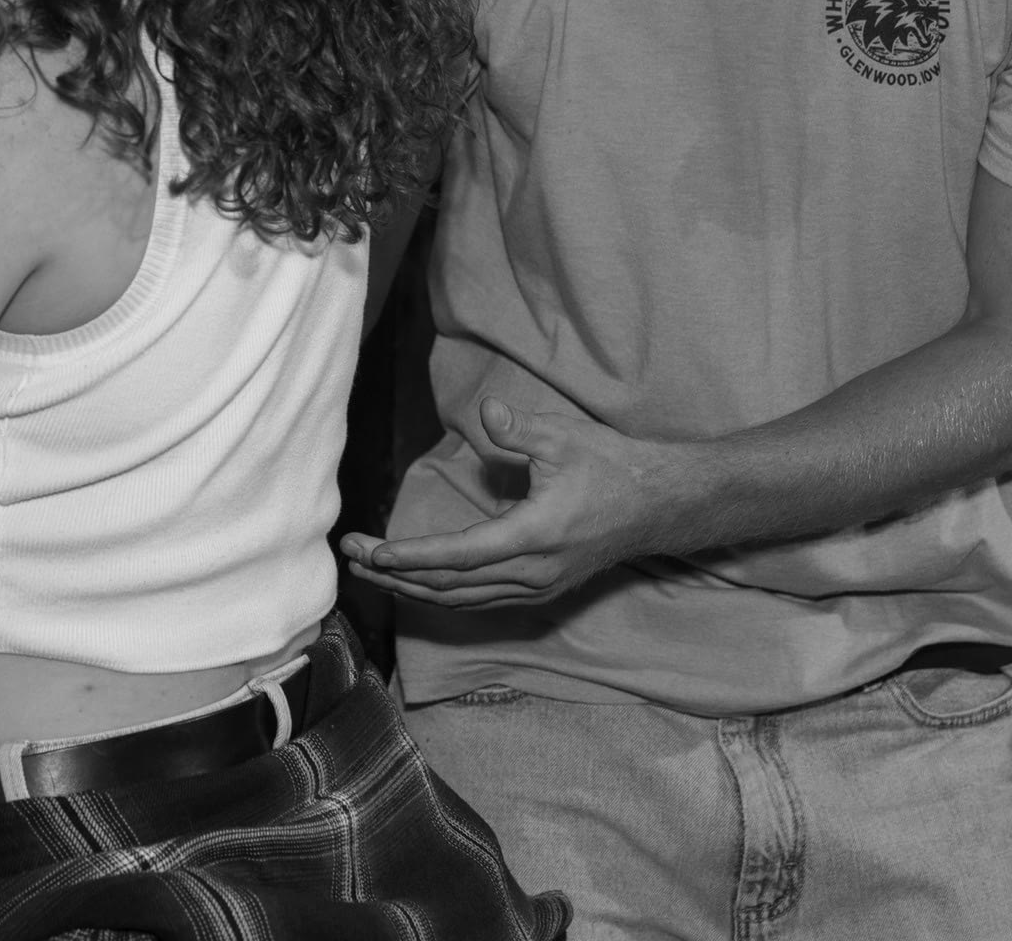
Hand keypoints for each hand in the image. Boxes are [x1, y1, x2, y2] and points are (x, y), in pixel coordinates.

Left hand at [336, 399, 687, 609]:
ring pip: (462, 598)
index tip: (373, 551)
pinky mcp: (541, 590)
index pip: (460, 555)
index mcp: (535, 536)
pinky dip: (442, 593)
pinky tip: (417, 581)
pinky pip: (479, 600)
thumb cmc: (610, 465)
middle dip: (396, 572)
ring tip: (371, 570)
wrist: (659, 505)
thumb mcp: (565, 436)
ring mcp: (537, 588)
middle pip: (450, 585)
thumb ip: (518, 429)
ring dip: (413, 586)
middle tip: (351, 556)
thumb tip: (484, 411)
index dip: (412, 556)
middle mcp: (532, 573)